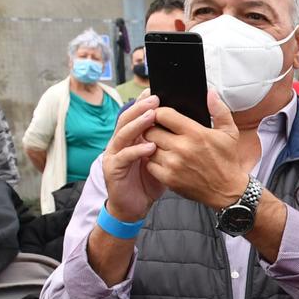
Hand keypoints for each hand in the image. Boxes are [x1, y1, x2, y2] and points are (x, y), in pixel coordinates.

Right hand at [99, 95, 167, 221]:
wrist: (134, 206)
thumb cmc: (149, 181)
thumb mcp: (162, 159)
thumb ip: (168, 142)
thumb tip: (186, 125)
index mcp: (132, 138)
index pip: (136, 115)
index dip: (144, 103)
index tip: (157, 92)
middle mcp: (121, 142)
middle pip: (127, 119)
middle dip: (140, 107)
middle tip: (155, 99)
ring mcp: (114, 155)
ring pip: (123, 134)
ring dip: (137, 124)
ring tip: (151, 116)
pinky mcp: (113, 169)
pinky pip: (124, 157)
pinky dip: (137, 151)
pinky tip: (150, 147)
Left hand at [145, 88, 249, 208]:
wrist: (228, 191)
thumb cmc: (228, 161)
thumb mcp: (230, 133)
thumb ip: (219, 110)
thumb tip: (210, 93)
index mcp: (196, 133)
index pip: (163, 114)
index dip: (159, 112)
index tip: (161, 115)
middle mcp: (182, 148)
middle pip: (150, 130)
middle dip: (152, 128)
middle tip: (158, 130)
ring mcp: (174, 164)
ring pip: (148, 147)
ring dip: (151, 144)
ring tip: (160, 144)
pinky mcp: (169, 178)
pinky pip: (149, 164)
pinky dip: (152, 161)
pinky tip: (162, 159)